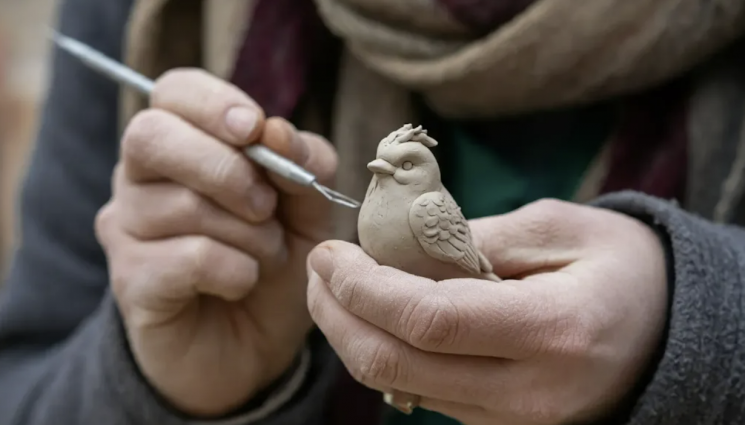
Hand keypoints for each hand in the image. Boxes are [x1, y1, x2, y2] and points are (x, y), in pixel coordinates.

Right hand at [95, 68, 336, 416]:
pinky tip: (242, 283)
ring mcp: (127, 228)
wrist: (251, 347)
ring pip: (183, 204)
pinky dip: (235, 271)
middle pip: (153, 136)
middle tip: (266, 208)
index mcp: (181, 144)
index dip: (215, 102)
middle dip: (226, 169)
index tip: (254, 129)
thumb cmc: (273, 266)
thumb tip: (277, 130)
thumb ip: (303, 165)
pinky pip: (188, 257)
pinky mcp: (130, 278)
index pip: (174, 91)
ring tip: (266, 256)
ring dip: (248, 234)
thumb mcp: (307, 211)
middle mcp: (140, 178)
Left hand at [307, 199, 667, 424]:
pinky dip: (384, 352)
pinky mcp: (498, 424)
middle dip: (337, 316)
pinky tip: (375, 315)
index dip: (364, 288)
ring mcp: (511, 418)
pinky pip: (422, 394)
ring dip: (351, 335)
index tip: (329, 253)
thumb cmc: (620, 268)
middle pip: (396, 365)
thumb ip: (477, 237)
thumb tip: (398, 247)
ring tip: (335, 286)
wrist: (664, 333)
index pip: (430, 320)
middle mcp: (528, 390)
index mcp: (552, 330)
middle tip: (317, 268)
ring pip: (399, 386)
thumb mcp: (559, 227)